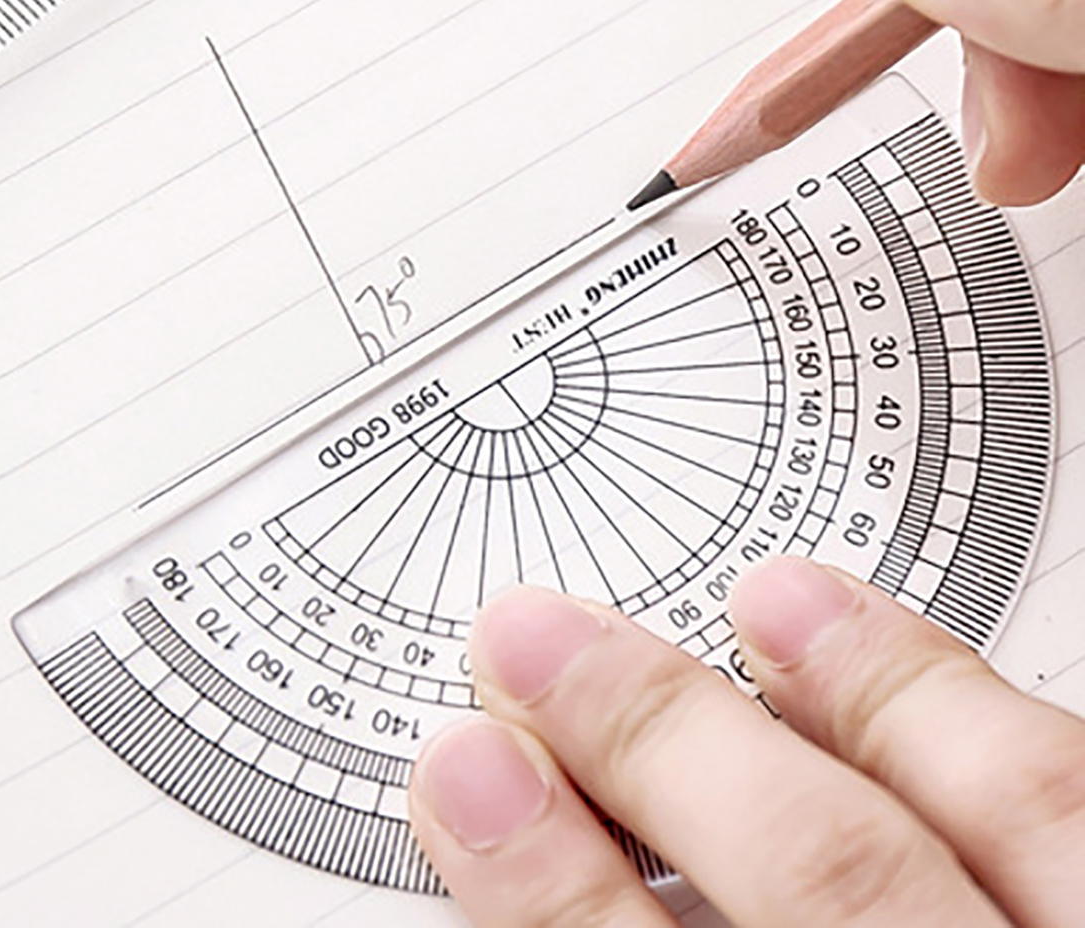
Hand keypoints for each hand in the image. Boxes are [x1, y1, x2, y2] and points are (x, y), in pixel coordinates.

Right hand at [408, 559, 1084, 925]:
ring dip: (892, 706)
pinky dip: (1033, 747)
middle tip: (535, 645)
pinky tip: (958, 678)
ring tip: (779, 602)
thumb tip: (522, 826)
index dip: (554, 893)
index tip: (467, 784)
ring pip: (1036, 828)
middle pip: (833, 891)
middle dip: (665, 751)